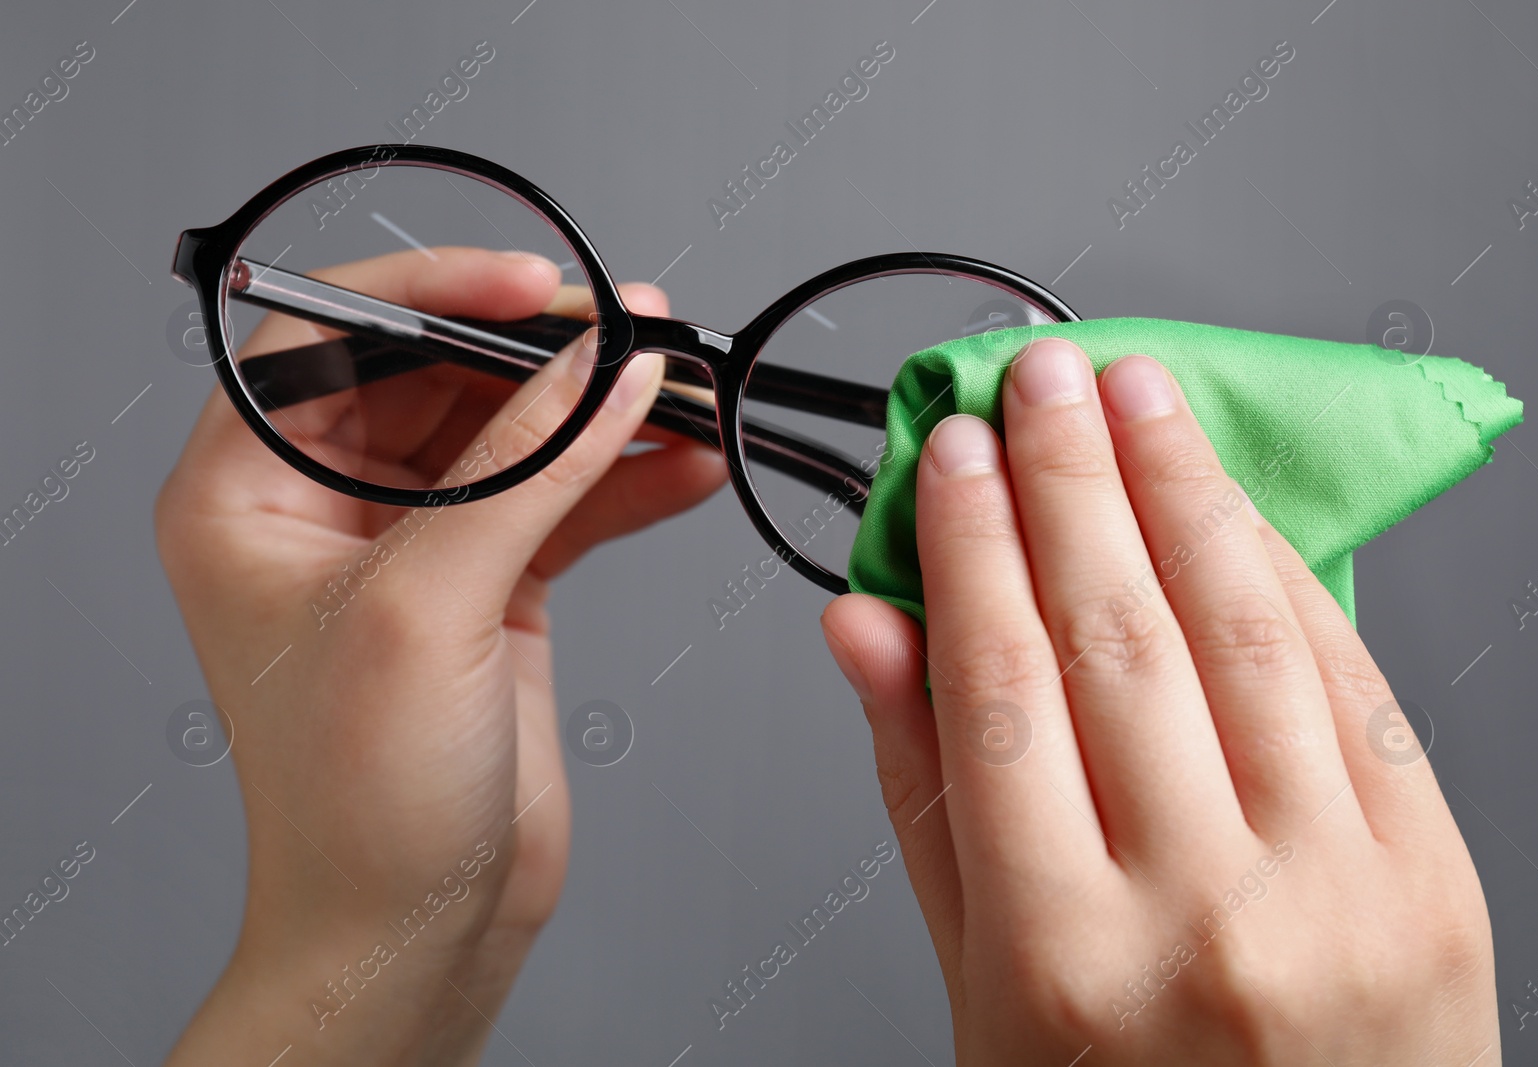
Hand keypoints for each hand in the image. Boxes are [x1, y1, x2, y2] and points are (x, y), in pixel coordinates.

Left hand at [157, 248, 724, 1064]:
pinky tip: (685, 465)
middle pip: (440, 375)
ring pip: (515, 436)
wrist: (417, 927)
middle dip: (545, 353)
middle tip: (641, 334)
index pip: (331, 337)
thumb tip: (602, 370)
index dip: (433, 293)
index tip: (532, 285)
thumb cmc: (358, 805)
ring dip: (603, 416)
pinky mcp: (491, 585)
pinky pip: (564, 502)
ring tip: (686, 393)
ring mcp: (416, 545)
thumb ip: (521, 473)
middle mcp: (324, 508)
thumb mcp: (426, 611)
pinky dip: (625, 482)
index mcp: (246, 494)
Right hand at [822, 339, 1496, 1064]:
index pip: (998, 686)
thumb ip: (923, 795)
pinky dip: (1283, 575)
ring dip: (1179, 488)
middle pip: (1116, 635)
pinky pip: (1351, 682)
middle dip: (1067, 478)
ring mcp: (1337, 890)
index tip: (948, 455)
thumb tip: (869, 628)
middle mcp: (1205, 913)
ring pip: (1242, 632)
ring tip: (1135, 397)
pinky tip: (1231, 506)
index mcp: (1061, 955)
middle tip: (1035, 384)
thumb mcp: (979, 984)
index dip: (967, 544)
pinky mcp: (1434, 873)